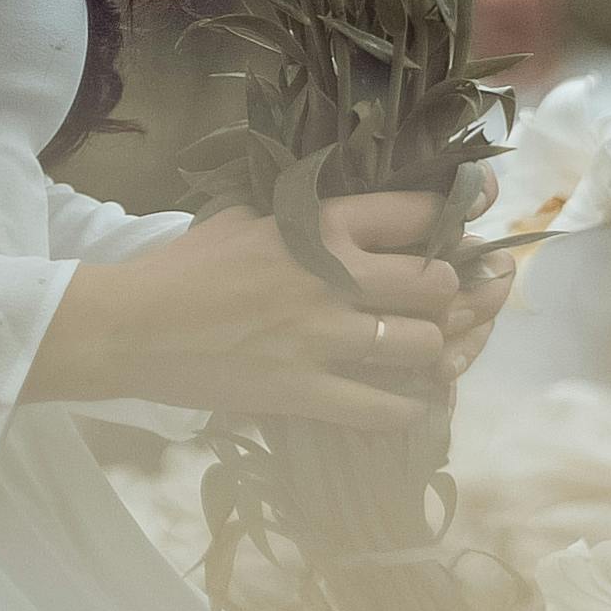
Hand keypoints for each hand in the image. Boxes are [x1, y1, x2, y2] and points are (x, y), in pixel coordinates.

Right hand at [27, 188, 501, 429]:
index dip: (459, 209)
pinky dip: (407, 409)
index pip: (413, 211)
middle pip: (435, 282)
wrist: (129, 327)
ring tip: (425, 352)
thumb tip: (343, 201)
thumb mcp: (245, 216)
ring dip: (432, 350)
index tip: (481, 207)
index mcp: (315, 224)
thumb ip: (300, 211)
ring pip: (420, 344)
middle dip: (451, 292)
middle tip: (448, 299)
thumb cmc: (184, 267)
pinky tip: (410, 404)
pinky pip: (382, 407)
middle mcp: (329, 276)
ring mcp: (318, 337)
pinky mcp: (302, 391)